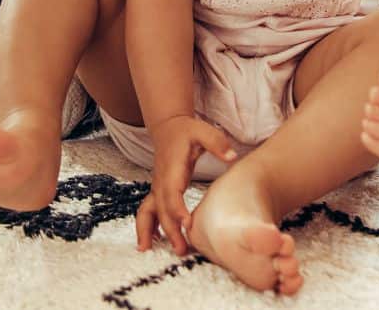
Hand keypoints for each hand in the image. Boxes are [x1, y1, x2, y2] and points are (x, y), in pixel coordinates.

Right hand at [134, 115, 237, 254]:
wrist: (168, 128)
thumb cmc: (187, 131)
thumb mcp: (203, 131)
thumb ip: (217, 142)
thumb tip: (232, 156)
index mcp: (172, 169)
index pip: (172, 193)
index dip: (177, 209)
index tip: (187, 224)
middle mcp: (161, 181)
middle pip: (161, 210)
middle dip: (169, 230)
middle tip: (182, 249)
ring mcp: (157, 187)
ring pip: (148, 212)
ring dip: (149, 231)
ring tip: (149, 250)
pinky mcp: (158, 191)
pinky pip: (148, 210)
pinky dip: (146, 226)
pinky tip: (150, 241)